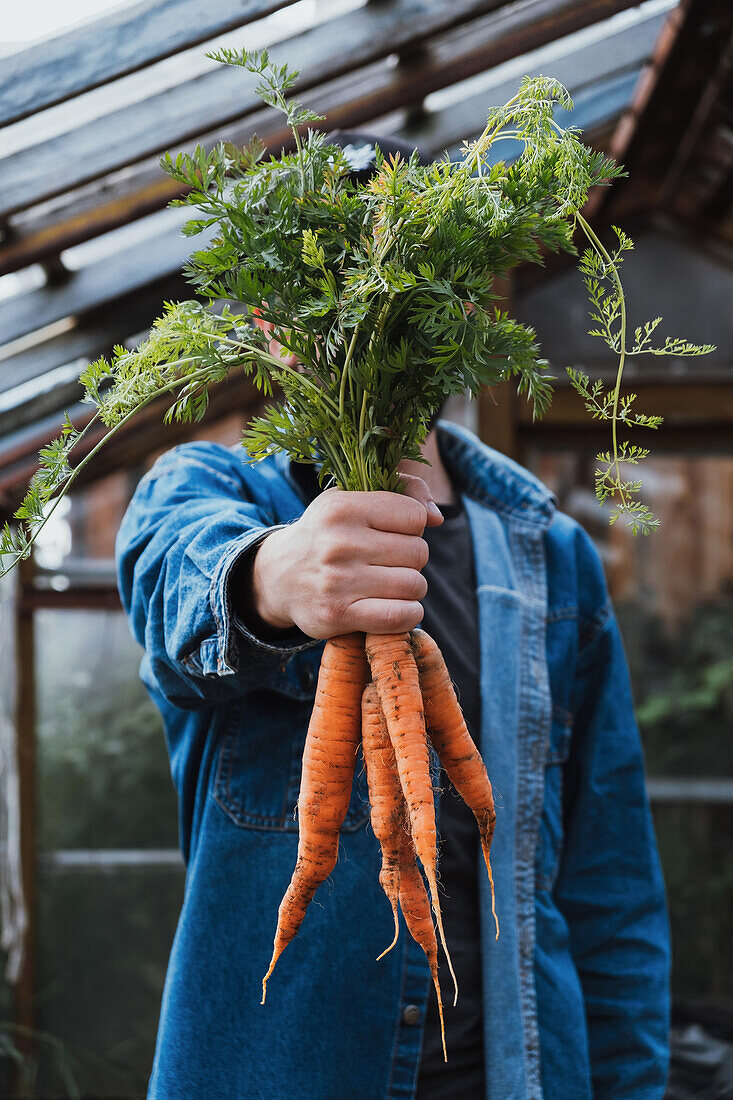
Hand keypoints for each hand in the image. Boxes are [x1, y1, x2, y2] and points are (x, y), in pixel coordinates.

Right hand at [252, 475, 442, 637]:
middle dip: (411, 559)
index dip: (412, 527)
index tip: (391, 534)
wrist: (278, 576)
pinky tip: (395, 607)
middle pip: (419, 553)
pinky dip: (408, 614)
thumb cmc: (326, 533)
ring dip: (410, 588)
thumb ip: (402, 491)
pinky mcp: (339, 615)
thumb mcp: (352, 498)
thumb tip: (437, 517)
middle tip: (388, 562)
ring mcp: (338, 581)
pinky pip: (400, 616)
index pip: (415, 516)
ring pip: (415, 585)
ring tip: (388, 583)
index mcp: (343, 508)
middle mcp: (339, 543)